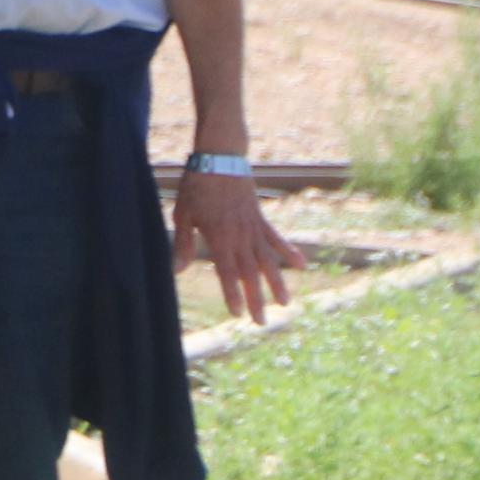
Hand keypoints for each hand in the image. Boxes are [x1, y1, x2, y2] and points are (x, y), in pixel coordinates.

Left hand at [174, 164, 301, 324]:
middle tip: (262, 322)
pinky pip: (276, 238)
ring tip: (286, 303)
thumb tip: (177, 270)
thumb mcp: (183, 214)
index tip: (237, 313)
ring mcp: (253, 227)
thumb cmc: (196, 186)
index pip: (227, 272)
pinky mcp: (260, 218)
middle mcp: (240, 236)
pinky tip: (302, 265)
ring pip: (268, 260)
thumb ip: (182, 243)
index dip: (232, 293)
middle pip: (250, 273)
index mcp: (219, 237)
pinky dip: (289, 252)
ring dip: (277, 282)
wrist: (220, 158)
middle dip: (256, 299)